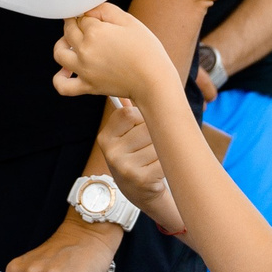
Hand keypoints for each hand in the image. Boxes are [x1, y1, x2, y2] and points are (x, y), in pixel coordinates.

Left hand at [52, 3, 176, 103]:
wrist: (154, 81)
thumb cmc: (146, 51)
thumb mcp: (129, 21)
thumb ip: (105, 10)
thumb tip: (88, 10)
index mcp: (95, 32)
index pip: (82, 17)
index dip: (90, 15)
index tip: (98, 18)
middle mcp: (85, 50)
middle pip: (68, 31)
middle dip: (75, 24)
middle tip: (87, 26)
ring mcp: (84, 70)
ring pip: (59, 53)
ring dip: (62, 45)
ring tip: (72, 44)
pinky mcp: (87, 86)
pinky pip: (63, 85)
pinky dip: (60, 77)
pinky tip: (67, 70)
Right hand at [101, 99, 182, 231]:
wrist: (139, 191)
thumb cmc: (136, 155)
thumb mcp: (126, 135)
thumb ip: (128, 111)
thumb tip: (136, 80)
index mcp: (105, 137)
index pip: (129, 113)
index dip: (142, 118)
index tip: (141, 129)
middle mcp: (110, 152)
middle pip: (146, 127)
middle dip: (154, 135)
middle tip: (148, 148)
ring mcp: (124, 167)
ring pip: (157, 143)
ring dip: (162, 149)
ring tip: (152, 159)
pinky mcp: (140, 179)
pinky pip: (163, 159)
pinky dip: (166, 163)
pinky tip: (157, 170)